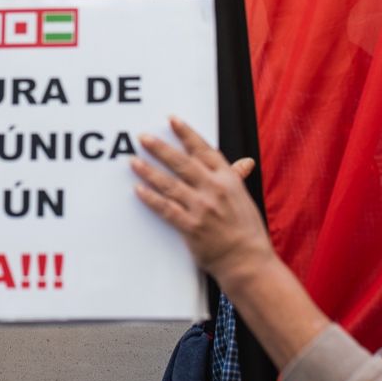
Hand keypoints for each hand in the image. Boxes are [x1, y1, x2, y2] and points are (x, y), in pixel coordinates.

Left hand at [131, 116, 273, 284]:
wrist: (248, 261)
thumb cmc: (247, 230)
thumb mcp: (244, 198)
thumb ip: (236, 178)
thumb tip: (244, 163)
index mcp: (228, 179)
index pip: (204, 150)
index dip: (187, 134)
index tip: (172, 120)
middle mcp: (214, 189)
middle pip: (183, 163)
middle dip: (161, 148)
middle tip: (142, 137)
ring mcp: (202, 208)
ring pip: (170, 184)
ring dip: (149, 171)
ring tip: (133, 161)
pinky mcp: (191, 227)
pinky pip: (166, 209)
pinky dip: (151, 198)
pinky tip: (138, 190)